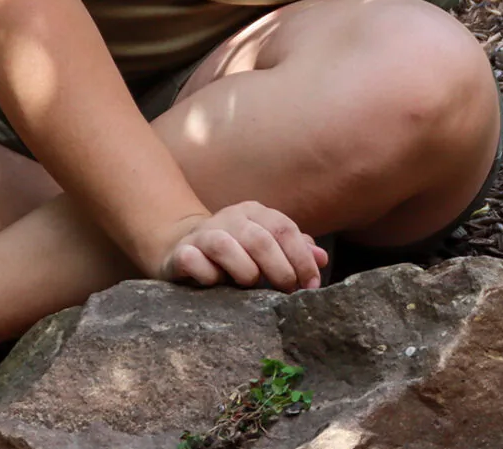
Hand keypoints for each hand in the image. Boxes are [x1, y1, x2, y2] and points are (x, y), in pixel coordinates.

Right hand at [152, 202, 327, 290]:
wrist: (182, 246)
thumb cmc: (236, 252)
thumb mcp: (267, 247)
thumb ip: (294, 250)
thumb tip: (322, 259)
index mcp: (255, 212)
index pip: (285, 229)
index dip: (302, 259)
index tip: (311, 285)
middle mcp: (229, 217)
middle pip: (261, 240)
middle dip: (280, 269)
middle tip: (288, 290)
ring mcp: (202, 233)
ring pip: (226, 247)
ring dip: (245, 272)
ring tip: (251, 285)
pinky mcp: (180, 252)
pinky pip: (194, 262)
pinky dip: (209, 276)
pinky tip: (216, 284)